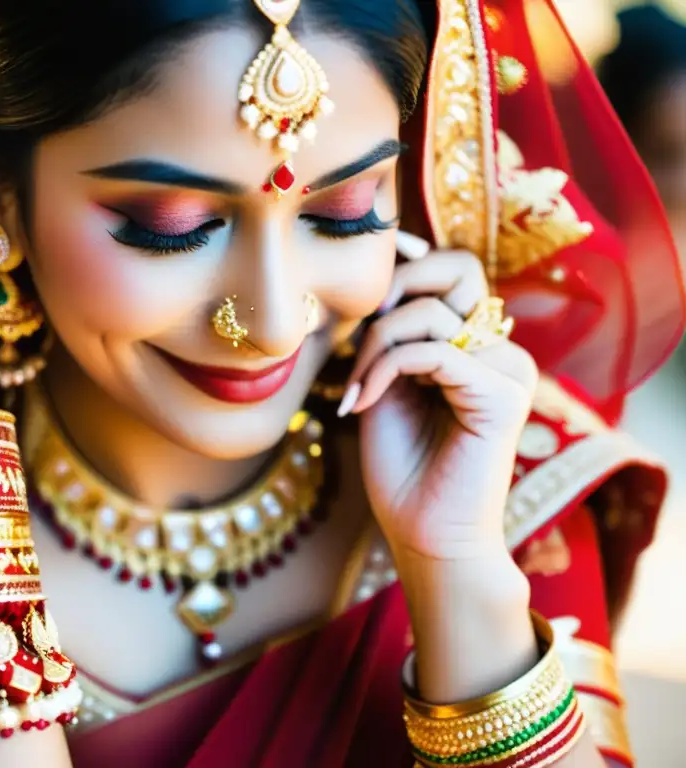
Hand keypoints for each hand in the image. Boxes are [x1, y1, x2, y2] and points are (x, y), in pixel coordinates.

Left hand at [340, 240, 537, 563]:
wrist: (423, 534)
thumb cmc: (402, 466)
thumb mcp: (385, 382)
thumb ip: (389, 333)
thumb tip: (380, 278)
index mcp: (477, 346)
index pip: (453, 270)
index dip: (411, 260)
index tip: (370, 278)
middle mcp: (502, 351)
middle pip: (460, 267)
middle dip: (399, 286)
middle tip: (364, 331)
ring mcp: (509, 371)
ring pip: (431, 315)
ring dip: (376, 348)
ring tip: (355, 393)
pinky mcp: (503, 395)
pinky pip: (432, 353)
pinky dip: (385, 371)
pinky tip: (362, 405)